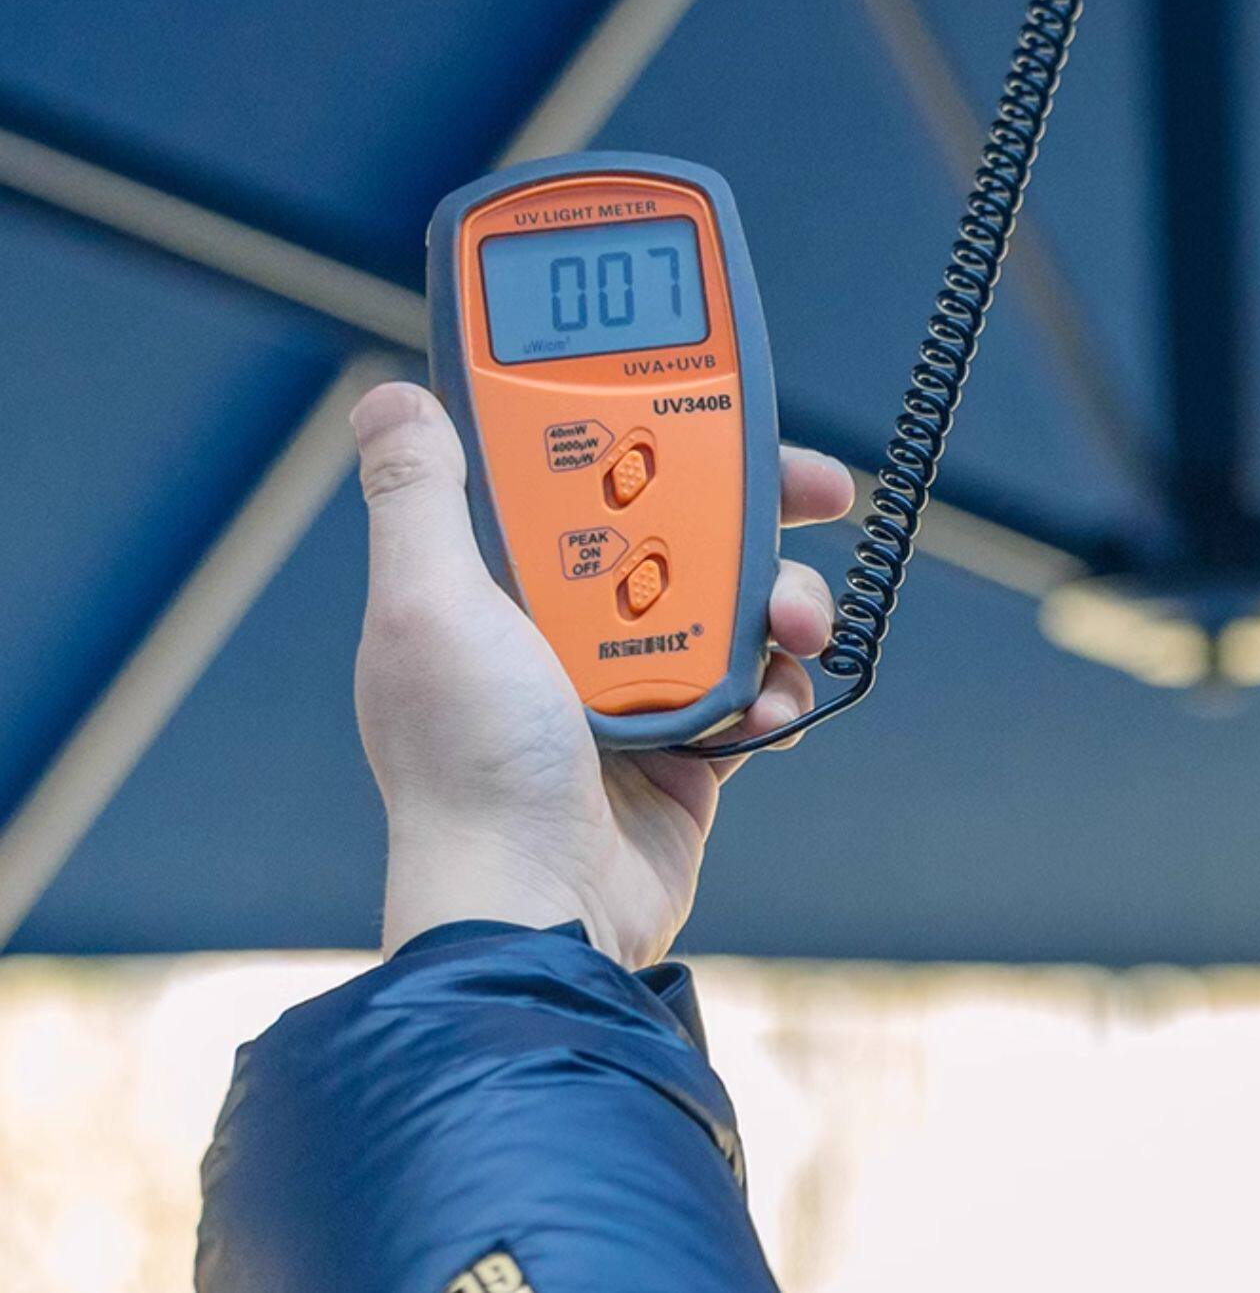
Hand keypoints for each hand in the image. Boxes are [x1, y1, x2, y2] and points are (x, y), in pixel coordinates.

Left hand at [350, 382, 852, 971]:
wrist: (537, 912)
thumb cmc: (468, 767)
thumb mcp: (426, 608)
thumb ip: (418, 497)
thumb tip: (393, 398)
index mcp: (497, 578)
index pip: (583, 466)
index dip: (650, 422)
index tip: (710, 404)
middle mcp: (560, 623)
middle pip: (678, 522)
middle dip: (753, 503)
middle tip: (814, 491)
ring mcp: (625, 685)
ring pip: (729, 599)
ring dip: (779, 599)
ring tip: (793, 625)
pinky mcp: (681, 747)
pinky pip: (752, 689)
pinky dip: (775, 691)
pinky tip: (766, 708)